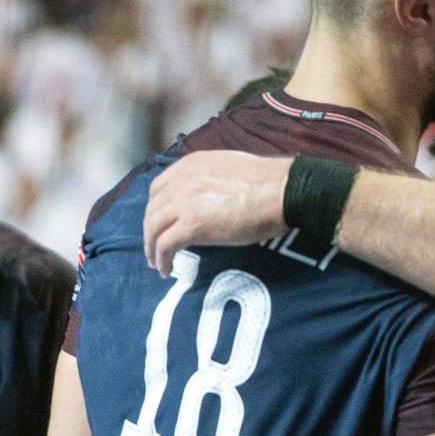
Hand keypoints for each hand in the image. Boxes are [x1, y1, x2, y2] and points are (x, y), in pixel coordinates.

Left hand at [143, 151, 290, 275]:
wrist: (283, 191)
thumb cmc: (268, 183)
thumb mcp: (228, 170)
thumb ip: (207, 181)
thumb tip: (205, 201)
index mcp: (190, 165)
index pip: (158, 188)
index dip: (155, 208)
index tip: (159, 222)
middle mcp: (182, 181)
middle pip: (152, 210)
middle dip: (151, 230)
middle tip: (154, 246)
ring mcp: (184, 202)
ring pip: (154, 229)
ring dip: (152, 248)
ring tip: (156, 262)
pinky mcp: (191, 225)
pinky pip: (165, 246)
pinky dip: (162, 260)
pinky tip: (166, 269)